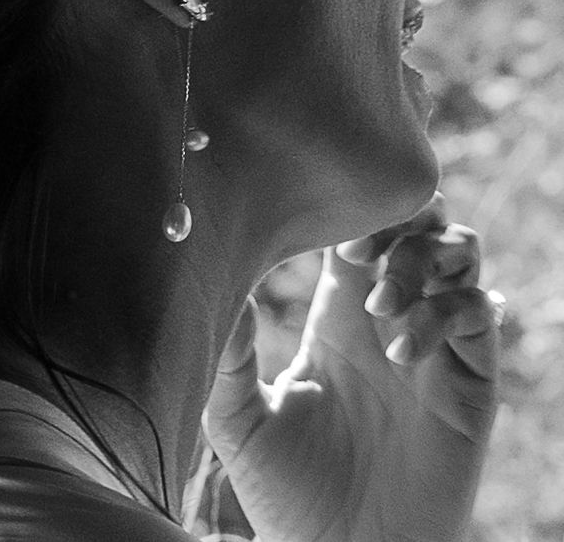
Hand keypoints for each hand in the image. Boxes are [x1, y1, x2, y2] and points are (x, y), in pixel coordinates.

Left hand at [203, 194, 498, 541]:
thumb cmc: (285, 492)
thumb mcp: (241, 422)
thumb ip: (229, 361)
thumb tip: (223, 293)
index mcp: (339, 311)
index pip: (360, 228)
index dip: (354, 211)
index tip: (327, 227)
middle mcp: (392, 315)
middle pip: (421, 221)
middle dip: (401, 219)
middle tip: (363, 252)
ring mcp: (434, 343)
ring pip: (459, 252)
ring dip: (423, 261)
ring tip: (382, 308)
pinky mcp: (469, 379)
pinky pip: (480, 311)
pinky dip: (447, 314)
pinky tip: (403, 352)